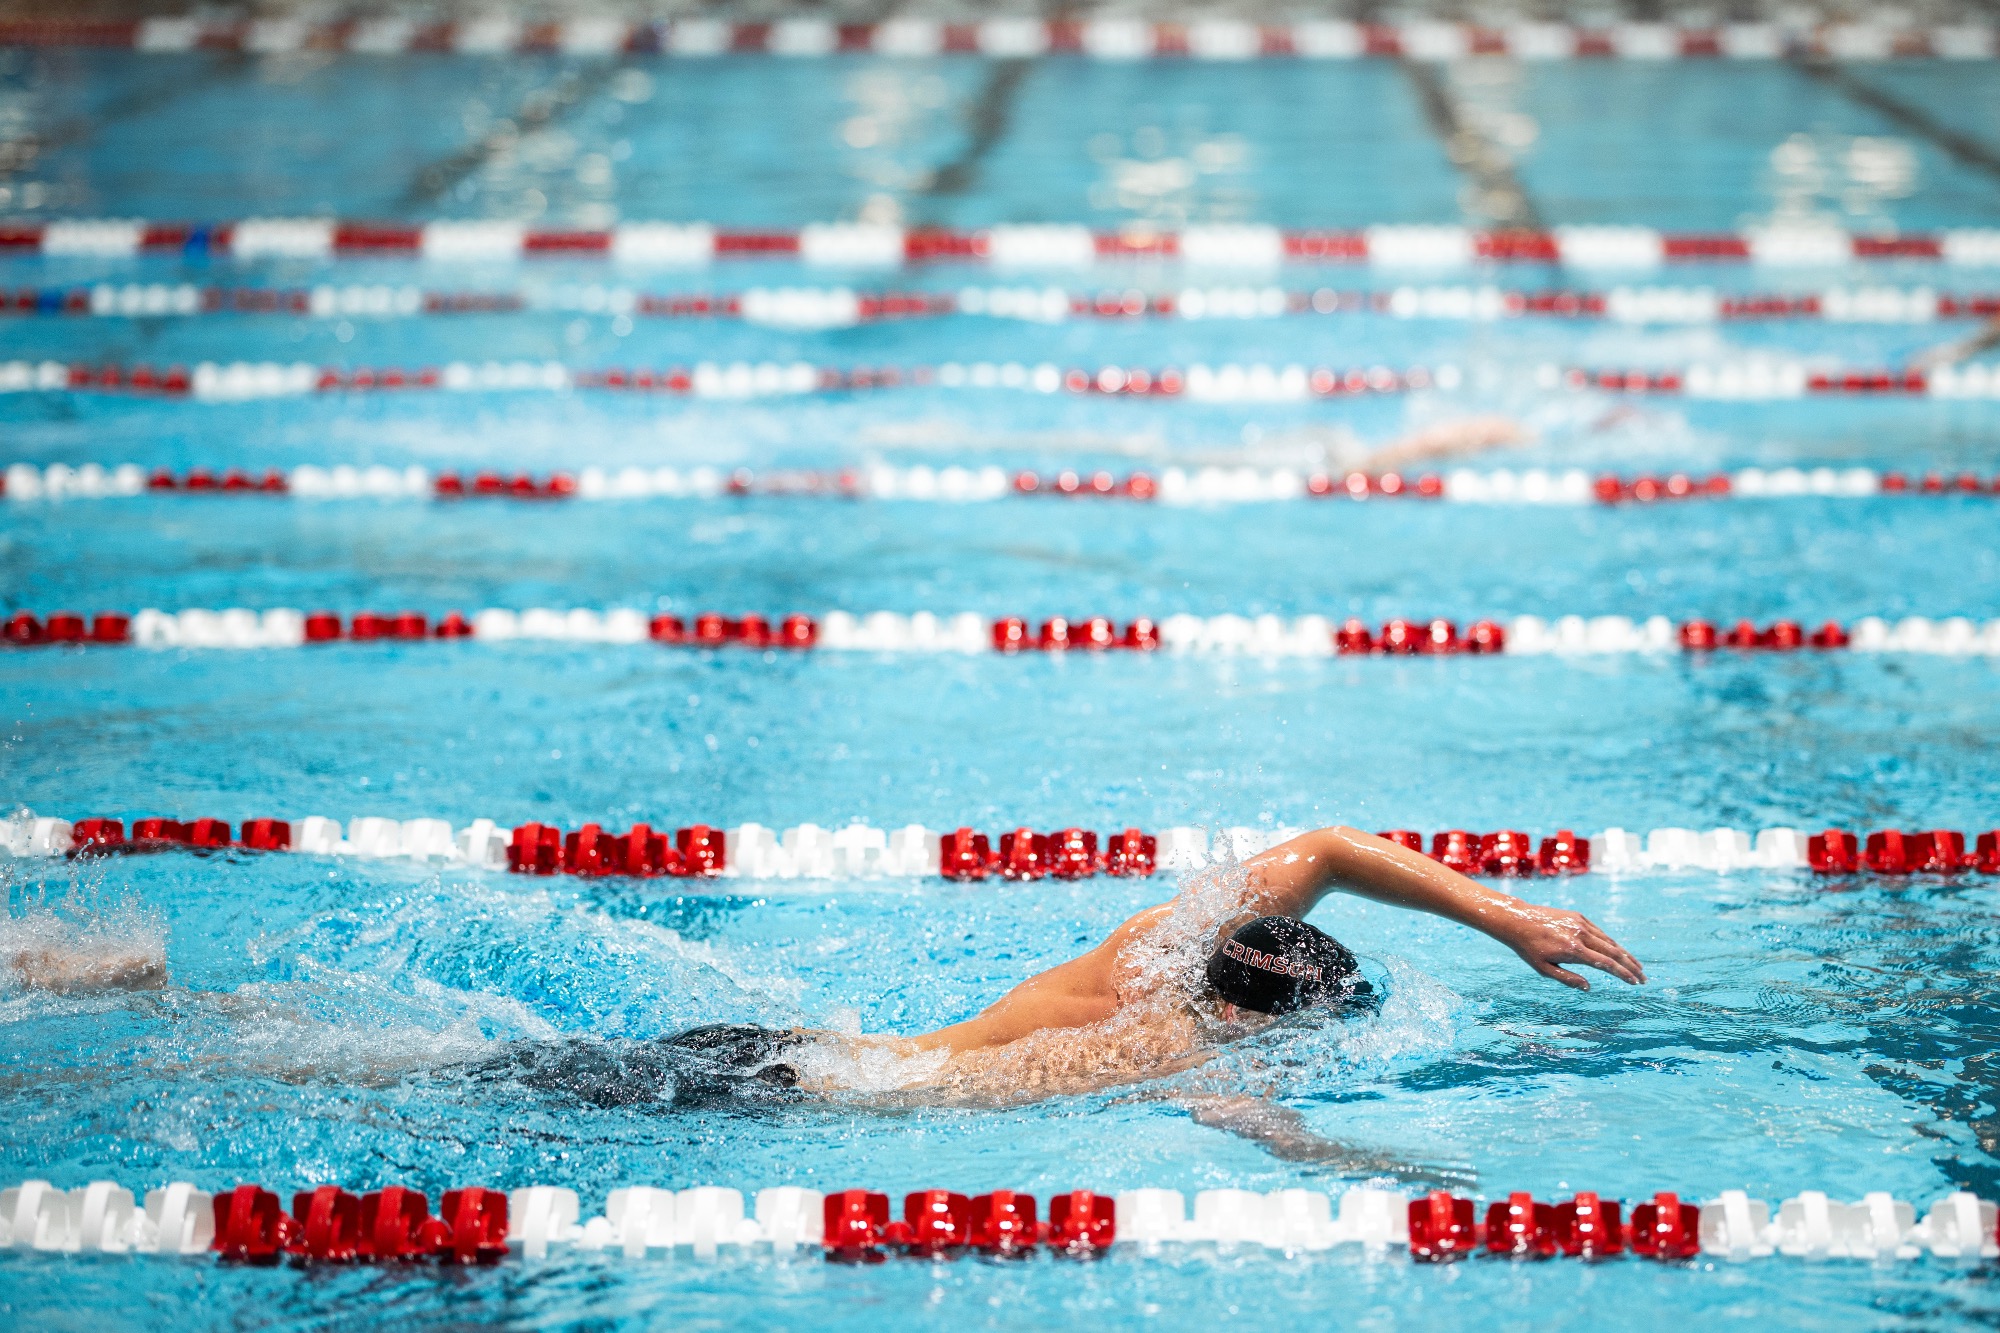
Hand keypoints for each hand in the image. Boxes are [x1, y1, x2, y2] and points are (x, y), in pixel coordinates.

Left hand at [1490, 901, 1645, 990]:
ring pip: (1609, 941)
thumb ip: (1568, 979)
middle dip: (1631, 966)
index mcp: (1573, 949)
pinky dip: (1612, 943)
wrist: (1517, 920)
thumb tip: (1589, 988)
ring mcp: (1581, 923)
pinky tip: (1619, 952)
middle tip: (1644, 978)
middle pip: (1613, 952)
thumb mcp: (1544, 969)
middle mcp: (1580, 934)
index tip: (1634, 983)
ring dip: (1625, 954)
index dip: (1622, 974)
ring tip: (1637, 967)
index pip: (1605, 964)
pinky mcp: (1578, 917)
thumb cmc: (1528, 948)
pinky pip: (1599, 932)